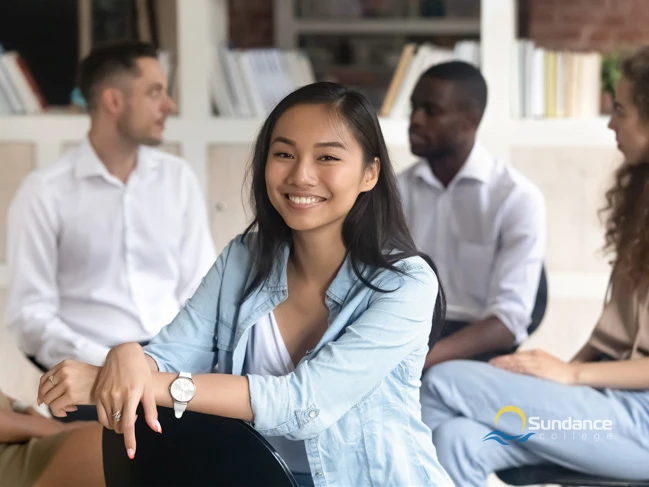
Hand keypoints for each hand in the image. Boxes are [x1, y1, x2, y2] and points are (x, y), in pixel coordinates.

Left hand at [38, 360, 99, 415]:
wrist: (111, 383)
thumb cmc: (94, 380)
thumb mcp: (77, 371)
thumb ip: (61, 378)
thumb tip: (40, 399)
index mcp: (64, 364)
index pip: (44, 379)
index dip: (42, 391)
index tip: (43, 400)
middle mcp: (63, 372)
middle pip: (44, 391)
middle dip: (50, 400)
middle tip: (61, 404)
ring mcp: (66, 383)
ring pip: (48, 400)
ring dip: (57, 406)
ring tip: (69, 406)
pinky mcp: (70, 395)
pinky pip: (54, 408)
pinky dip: (59, 412)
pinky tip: (71, 410)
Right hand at [94, 343, 160, 458]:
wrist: (122, 353)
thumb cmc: (140, 370)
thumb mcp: (148, 389)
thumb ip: (151, 410)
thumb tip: (157, 429)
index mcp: (131, 395)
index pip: (128, 425)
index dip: (130, 440)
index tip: (131, 453)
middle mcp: (115, 396)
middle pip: (118, 426)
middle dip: (125, 429)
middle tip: (133, 416)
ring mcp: (104, 395)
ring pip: (108, 422)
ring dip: (117, 424)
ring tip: (126, 412)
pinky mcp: (97, 394)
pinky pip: (100, 415)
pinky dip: (108, 419)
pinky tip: (116, 410)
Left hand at [489, 349, 577, 384]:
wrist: (574, 374)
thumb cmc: (560, 371)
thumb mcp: (546, 364)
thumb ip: (534, 365)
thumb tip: (522, 370)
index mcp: (536, 353)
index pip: (517, 355)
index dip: (506, 358)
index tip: (496, 361)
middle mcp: (535, 355)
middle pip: (514, 357)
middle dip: (501, 360)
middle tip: (490, 363)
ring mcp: (537, 362)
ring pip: (516, 362)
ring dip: (504, 364)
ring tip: (494, 366)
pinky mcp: (539, 370)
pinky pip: (523, 369)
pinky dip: (513, 369)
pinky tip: (506, 371)